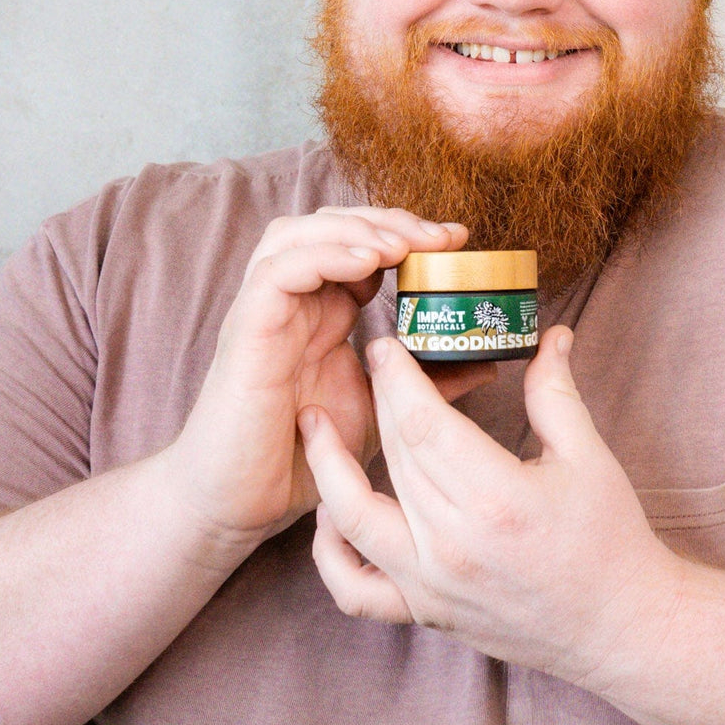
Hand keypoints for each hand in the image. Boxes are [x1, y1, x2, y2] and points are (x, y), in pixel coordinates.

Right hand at [164, 207, 480, 557]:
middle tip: (441, 237)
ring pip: (297, 233)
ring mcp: (265, 312)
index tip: (458, 241)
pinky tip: (367, 264)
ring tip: (404, 246)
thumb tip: (485, 364)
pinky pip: (278, 271)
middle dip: (387, 219)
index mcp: (322, 312)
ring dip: (355, 229)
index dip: (405, 231)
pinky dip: (323, 256)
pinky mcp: (247, 330)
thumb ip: (425, 383)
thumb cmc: (300, 458)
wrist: (239, 505)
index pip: (357, 242)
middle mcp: (292, 302)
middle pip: (328, 223)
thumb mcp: (380, 411)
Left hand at [299, 327, 677, 687]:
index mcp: (498, 499)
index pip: (424, 424)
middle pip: (393, 456)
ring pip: (356, 516)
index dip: (397, 377)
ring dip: (328, 466)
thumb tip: (550, 334)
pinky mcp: (425, 611)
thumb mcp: (589, 457)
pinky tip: (328, 513)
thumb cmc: (610, 541)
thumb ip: (555, 392)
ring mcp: (433, 585)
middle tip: (368, 360)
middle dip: (376, 400)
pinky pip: (355, 589)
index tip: (384, 343)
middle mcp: (455, 545)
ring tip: (314, 421)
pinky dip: (329, 553)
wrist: (620, 627)